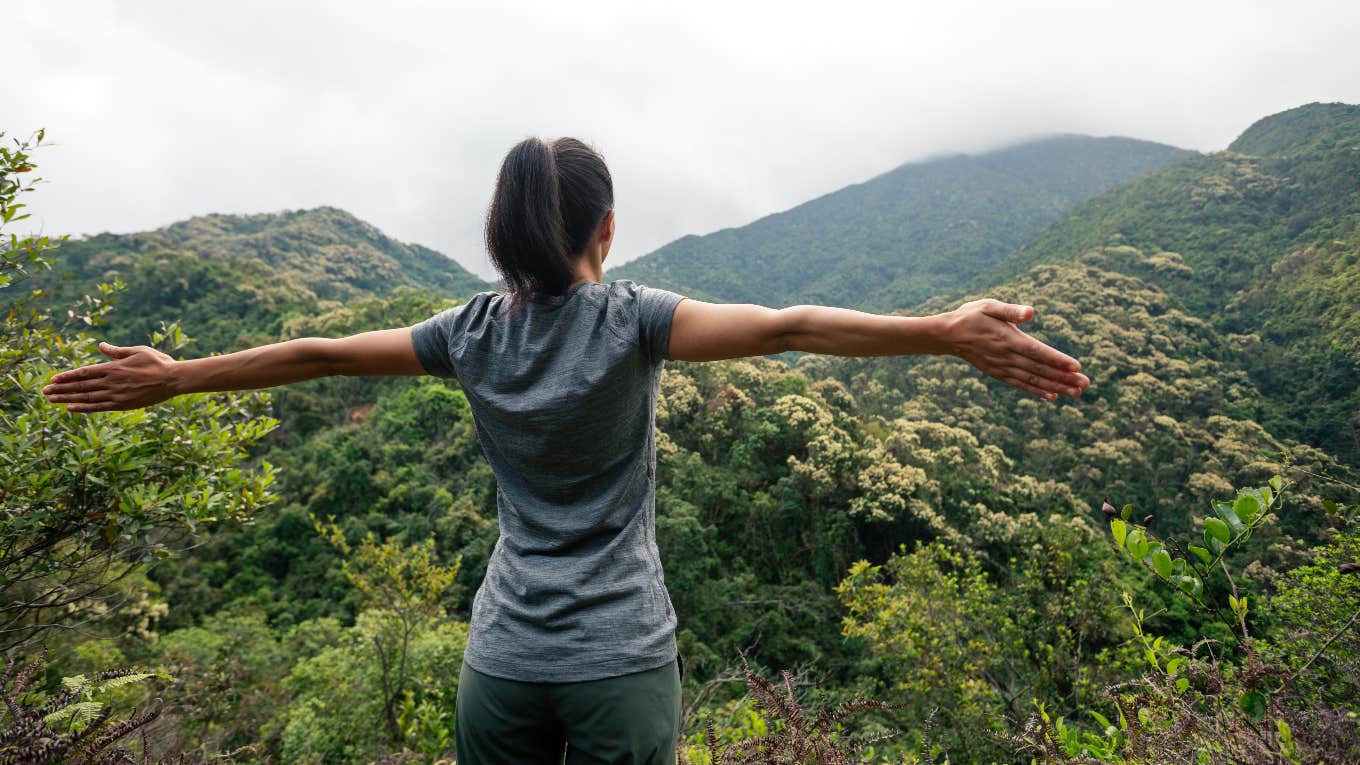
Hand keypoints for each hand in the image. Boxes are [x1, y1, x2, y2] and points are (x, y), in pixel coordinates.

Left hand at [42, 342, 176, 412]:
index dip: (67, 376)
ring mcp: (116, 394)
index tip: (53, 379)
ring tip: (52, 400)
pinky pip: (98, 407)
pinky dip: (83, 408)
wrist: (174, 379)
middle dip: (61, 389)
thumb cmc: (158, 362)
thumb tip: (101, 346)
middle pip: (81, 386)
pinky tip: (71, 408)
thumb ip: (116, 351)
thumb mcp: (137, 351)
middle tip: (44, 392)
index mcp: (113, 367)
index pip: (84, 372)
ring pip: (86, 397)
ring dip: (67, 399)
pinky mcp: (123, 404)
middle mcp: (111, 382)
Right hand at [941, 299, 1088, 400]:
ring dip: (1055, 387)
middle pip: (1039, 369)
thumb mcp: (988, 306)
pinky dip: (1036, 391)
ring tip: (1075, 393)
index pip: (1037, 351)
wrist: (948, 335)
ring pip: (1032, 380)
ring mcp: (1002, 367)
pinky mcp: (998, 373)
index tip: (1076, 367)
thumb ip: (1010, 310)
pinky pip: (1020, 384)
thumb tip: (1031, 312)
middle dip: (1063, 378)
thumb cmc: (971, 316)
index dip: (1057, 360)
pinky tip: (1052, 396)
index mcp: (1007, 338)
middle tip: (1085, 384)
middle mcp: (1006, 356)